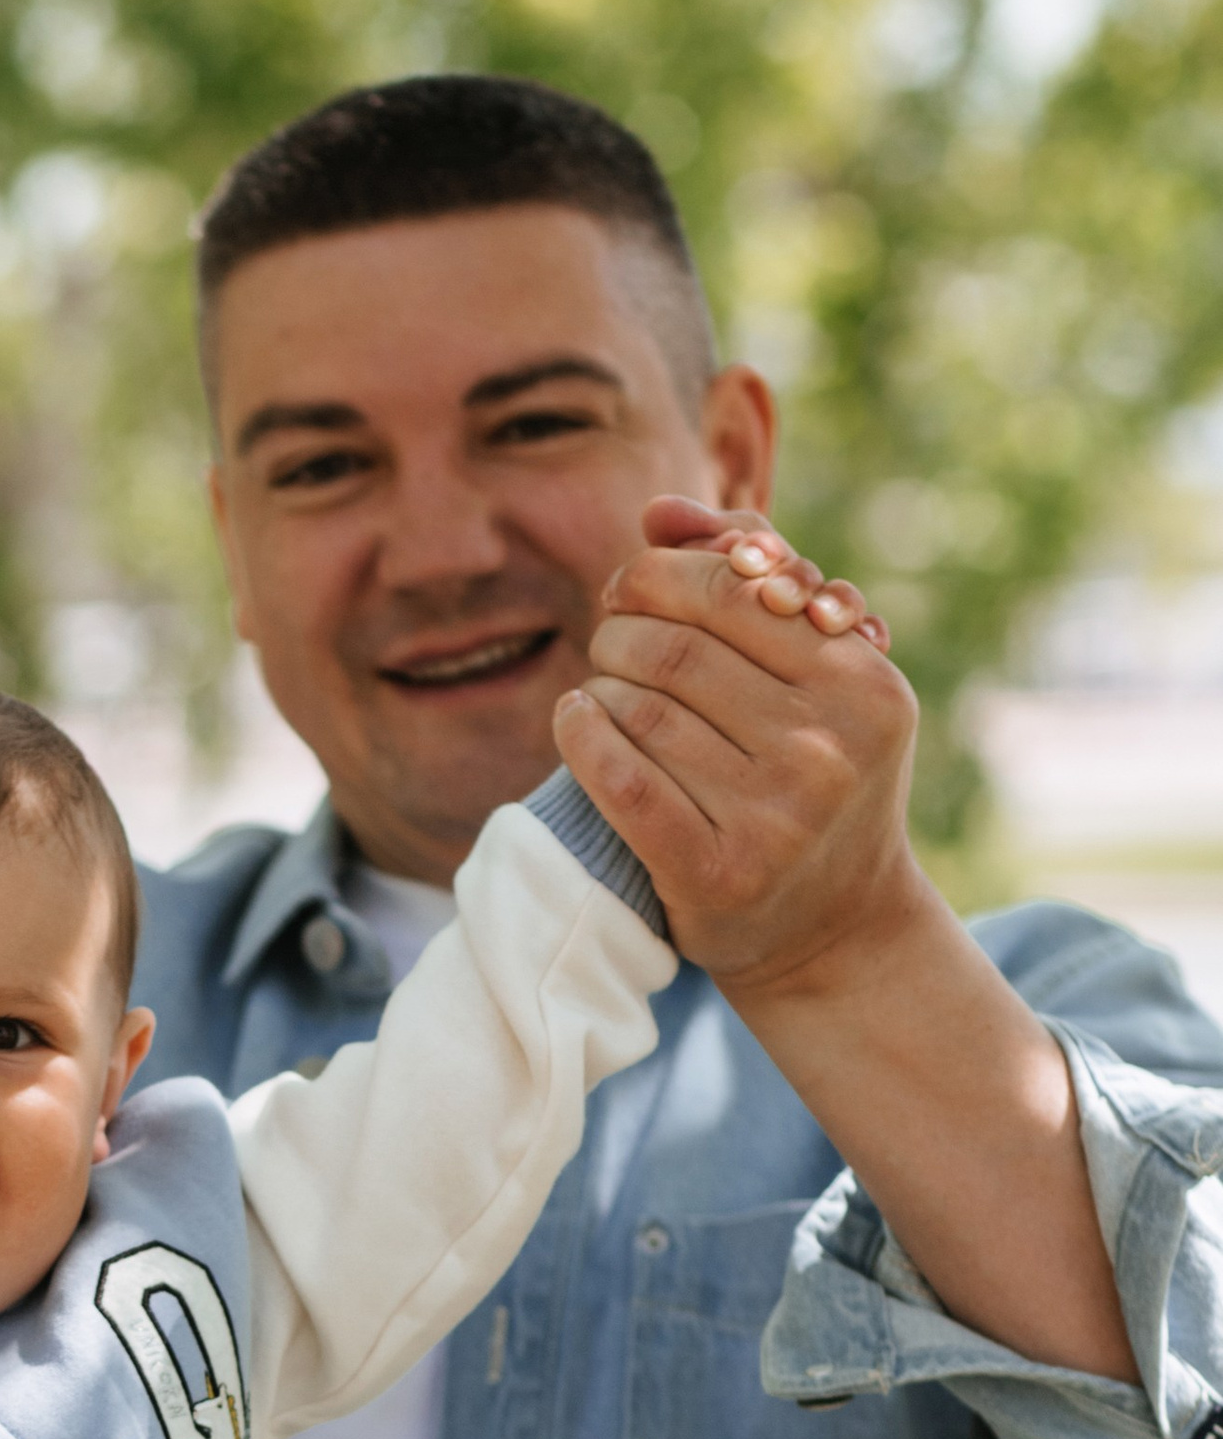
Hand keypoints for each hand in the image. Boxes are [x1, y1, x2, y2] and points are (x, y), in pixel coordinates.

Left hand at [553, 499, 916, 996]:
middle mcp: (829, 749)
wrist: (833, 926)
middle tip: (608, 636)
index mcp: (866, 684)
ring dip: (600, 686)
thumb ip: (751, 575)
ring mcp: (775, 817)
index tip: (633, 587)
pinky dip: (580, 736)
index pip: (732, 591)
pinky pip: (619, 779)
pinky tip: (573, 718)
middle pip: (677, 650)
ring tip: (601, 687)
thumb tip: (661, 512)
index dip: (663, 575)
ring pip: (640, 710)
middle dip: (622, 629)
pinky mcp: (717, 872)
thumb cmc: (812, 773)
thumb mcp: (816, 673)